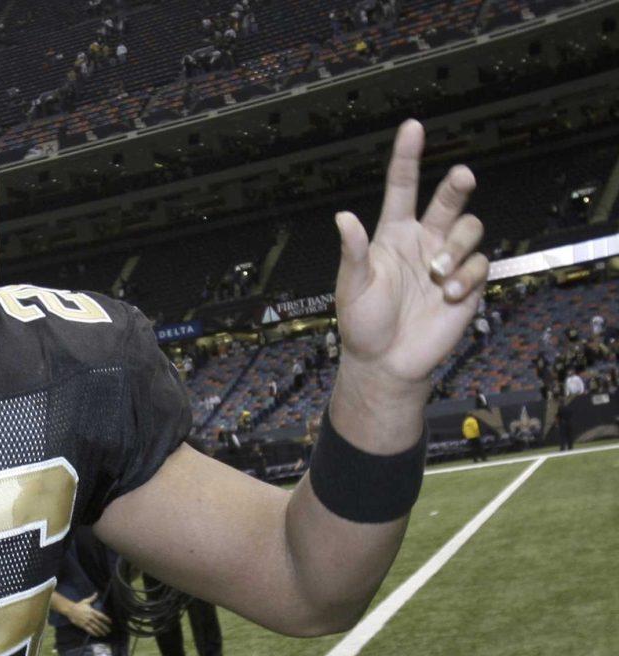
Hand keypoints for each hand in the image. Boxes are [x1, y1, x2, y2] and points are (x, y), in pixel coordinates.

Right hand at [68, 593, 111, 635]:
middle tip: (109, 631)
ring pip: (95, 628)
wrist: (70, 610)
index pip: (101, 616)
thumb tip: (96, 593)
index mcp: (92, 611)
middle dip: (105, 627)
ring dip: (100, 631)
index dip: (107, 619)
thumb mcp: (86, 601)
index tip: (110, 622)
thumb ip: (92, 598)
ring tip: (104, 634)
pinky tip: (97, 635)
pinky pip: (89, 630)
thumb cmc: (79, 605)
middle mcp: (90, 617)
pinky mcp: (83, 625)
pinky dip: (94, 633)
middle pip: (100, 623)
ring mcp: (87, 622)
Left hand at [334, 119, 487, 389]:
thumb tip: (343, 217)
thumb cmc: (363, 324)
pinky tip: (447, 295)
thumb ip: (352, 253)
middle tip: (461, 177)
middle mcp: (423, 240)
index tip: (413, 127)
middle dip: (457, 185)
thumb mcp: (352, 288)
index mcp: (392, 235)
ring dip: (457, 247)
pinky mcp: (468, 283)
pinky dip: (466, 276)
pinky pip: (480, 264)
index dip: (408, 157)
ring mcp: (447, 260)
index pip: (402, 188)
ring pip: (470, 228)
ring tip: (437, 273)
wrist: (385, 362)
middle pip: (448, 199)